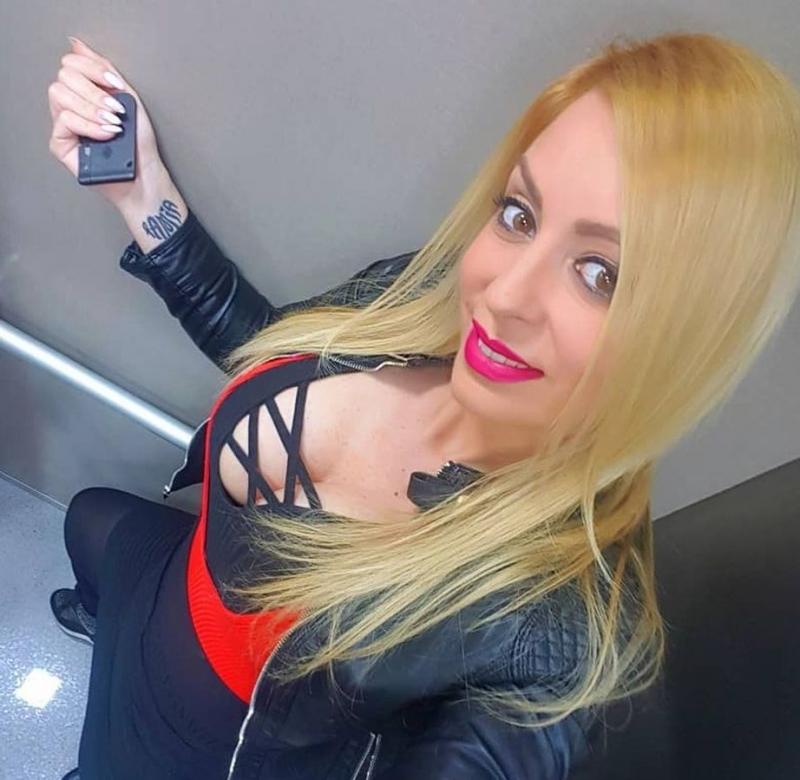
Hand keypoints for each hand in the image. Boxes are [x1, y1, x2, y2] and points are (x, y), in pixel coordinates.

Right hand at [47, 36, 166, 207]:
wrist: (145, 173)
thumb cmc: (139, 141)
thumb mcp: (128, 98)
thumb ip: (105, 70)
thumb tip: (78, 45)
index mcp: (85, 91)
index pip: (72, 63)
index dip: (93, 69)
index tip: (116, 85)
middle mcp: (71, 105)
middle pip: (64, 76)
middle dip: (95, 92)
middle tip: (116, 111)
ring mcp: (63, 123)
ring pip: (60, 95)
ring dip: (92, 108)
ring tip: (114, 124)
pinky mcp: (60, 143)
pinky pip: (65, 120)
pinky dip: (90, 125)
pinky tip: (107, 134)